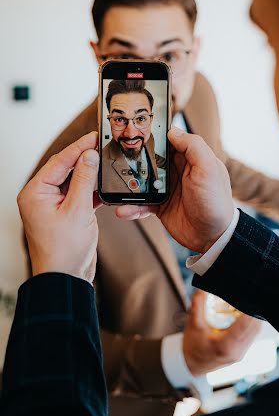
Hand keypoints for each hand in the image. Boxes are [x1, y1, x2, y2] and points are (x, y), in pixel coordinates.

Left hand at [18, 132, 100, 282]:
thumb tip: (89, 156)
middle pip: (65, 168)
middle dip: (84, 158)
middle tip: (102, 145)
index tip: (94, 137)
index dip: (78, 148)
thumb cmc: (64, 250)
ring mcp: (53, 205)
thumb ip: (84, 180)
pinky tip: (104, 185)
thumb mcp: (77, 210)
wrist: (66, 278)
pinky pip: (78, 194)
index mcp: (35, 193)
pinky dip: (91, 190)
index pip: (59, 161)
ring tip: (106, 162)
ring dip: (89, 174)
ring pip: (73, 180)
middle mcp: (41, 196)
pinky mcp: (65, 213)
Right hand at [116, 128, 234, 252]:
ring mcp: (168, 189)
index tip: (137, 131)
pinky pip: (142, 204)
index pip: (171, 141)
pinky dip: (132, 206)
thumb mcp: (208, 169)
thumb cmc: (215, 201)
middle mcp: (178, 172)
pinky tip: (123, 209)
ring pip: (143, 182)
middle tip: (118, 156)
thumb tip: (173, 131)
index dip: (156, 136)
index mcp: (191, 159)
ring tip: (115, 185)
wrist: (213, 237)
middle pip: (152, 159)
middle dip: (135, 158)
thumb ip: (193, 147)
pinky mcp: (161, 207)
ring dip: (130, 184)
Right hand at [183, 291, 261, 375]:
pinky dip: (251, 323)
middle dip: (253, 309)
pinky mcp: (242, 352)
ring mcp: (241, 354)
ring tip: (247, 302)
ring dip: (254, 316)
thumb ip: (198, 305)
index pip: (245, 325)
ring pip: (255, 331)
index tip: (249, 295)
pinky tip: (245, 313)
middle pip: (254, 327)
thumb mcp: (193, 324)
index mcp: (225, 346)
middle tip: (249, 294)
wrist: (192, 364)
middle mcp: (236, 352)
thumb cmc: (192, 346)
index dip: (250, 309)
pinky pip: (252, 335)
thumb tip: (203, 288)